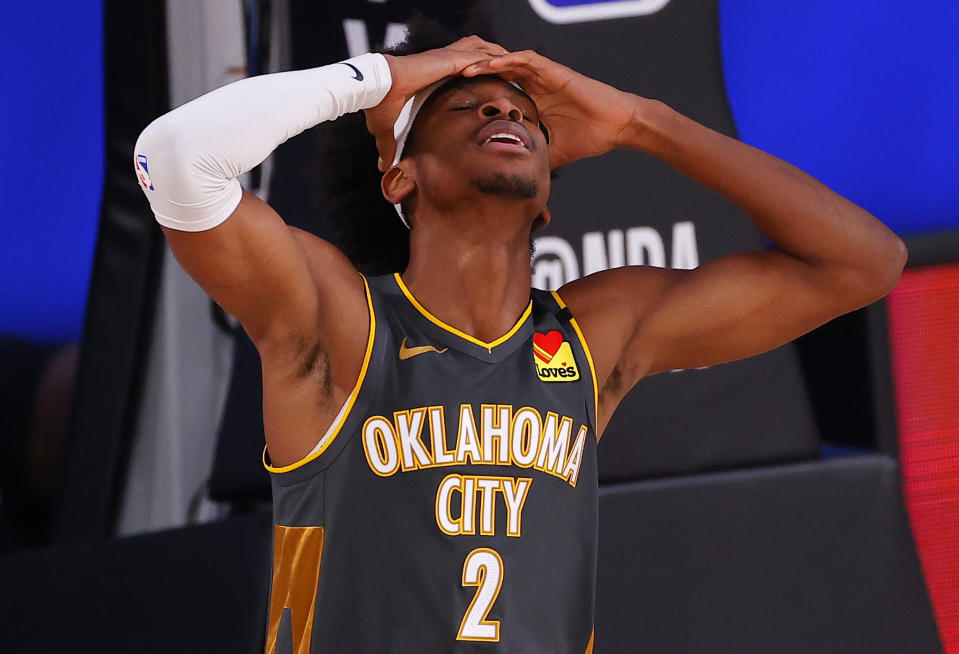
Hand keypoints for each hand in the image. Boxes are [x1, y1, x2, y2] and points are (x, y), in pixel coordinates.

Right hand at [366, 36, 507, 170]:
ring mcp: (449, 58)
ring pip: (484, 50)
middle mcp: (444, 63)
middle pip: (478, 55)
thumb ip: (389, 147)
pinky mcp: (452, 59)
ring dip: (501, 57)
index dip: (478, 72)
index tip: (493, 82)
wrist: (378, 88)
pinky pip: (482, 54)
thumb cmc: (380, 105)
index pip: (462, 69)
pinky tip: (512, 62)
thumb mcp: (386, 130)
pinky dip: (497, 57)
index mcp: (435, 75)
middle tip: (515, 72)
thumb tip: (382, 167)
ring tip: (520, 64)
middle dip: (497, 61)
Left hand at [462, 50, 639, 167]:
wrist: (616, 126)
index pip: (499, 92)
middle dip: (475, 76)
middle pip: (498, 74)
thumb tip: (519, 184)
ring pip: (509, 63)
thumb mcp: (553, 153)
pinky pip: (528, 60)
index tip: (454, 102)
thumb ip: (536, 161)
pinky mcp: (555, 71)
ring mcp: (544, 76)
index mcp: (533, 101)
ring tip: (464, 69)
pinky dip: (509, 60)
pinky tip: (492, 64)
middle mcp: (535, 85)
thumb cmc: (589, 137)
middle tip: (449, 81)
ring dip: (486, 64)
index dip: (478, 94)